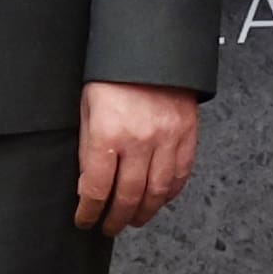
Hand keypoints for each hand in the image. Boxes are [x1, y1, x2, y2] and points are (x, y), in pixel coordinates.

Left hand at [75, 81, 202, 237]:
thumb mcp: (86, 107)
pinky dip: (169, 194)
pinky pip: (181, 175)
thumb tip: (87, 182)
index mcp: (108, 133)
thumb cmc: (113, 74)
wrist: (150, 46)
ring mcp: (167, 139)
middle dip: (116, 219)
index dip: (88, 211)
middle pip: (127, 196)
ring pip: (157, 192)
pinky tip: (159, 200)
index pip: (95, 188)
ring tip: (133, 220)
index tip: (84, 220)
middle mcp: (139, 140)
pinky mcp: (187, 135)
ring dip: (144, 212)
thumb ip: (87, 146)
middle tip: (109, 227)